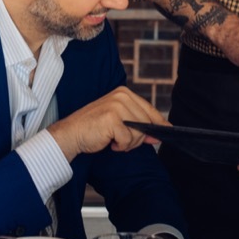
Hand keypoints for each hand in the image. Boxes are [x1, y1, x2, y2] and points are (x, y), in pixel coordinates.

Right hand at [47, 86, 165, 161]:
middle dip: (137, 138)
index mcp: (124, 93)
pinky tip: (109, 142)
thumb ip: (139, 125)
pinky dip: (120, 146)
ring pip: (138, 133)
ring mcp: (116, 106)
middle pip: (146, 123)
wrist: (71, 134)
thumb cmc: (94, 128)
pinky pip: (128, 140)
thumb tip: (159, 135)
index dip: (158, 123)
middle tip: (120, 140)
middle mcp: (121, 96)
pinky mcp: (112, 119)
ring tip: (113, 140)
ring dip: (128, 143)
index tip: (167, 131)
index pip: (149, 109)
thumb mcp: (120, 122)